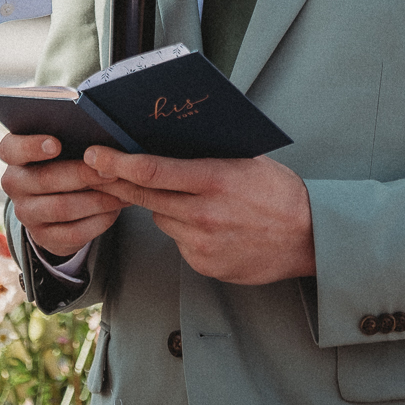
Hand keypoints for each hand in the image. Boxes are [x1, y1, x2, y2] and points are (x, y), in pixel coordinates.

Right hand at [0, 133, 126, 257]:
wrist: (59, 205)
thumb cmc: (66, 161)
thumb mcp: (63, 147)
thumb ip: (72, 138)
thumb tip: (102, 138)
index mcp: (13, 155)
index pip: (10, 149)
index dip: (31, 147)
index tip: (57, 144)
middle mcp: (14, 184)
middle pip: (45, 179)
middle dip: (82, 174)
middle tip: (111, 170)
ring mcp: (26, 213)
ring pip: (62, 208)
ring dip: (96, 199)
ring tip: (122, 191)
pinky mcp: (43, 237)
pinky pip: (73, 232)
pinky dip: (99, 220)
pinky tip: (115, 210)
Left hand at [84, 148, 315, 284]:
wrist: (309, 238)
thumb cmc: (279, 192)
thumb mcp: (246, 161)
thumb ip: (206, 155)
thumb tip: (163, 140)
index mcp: (215, 180)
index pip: (153, 170)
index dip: (118, 162)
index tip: (95, 154)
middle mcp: (204, 214)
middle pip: (145, 195)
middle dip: (119, 181)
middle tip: (97, 169)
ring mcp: (203, 244)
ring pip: (161, 218)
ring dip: (164, 206)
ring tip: (191, 199)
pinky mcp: (204, 265)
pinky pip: (179, 241)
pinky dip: (184, 230)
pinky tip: (210, 224)